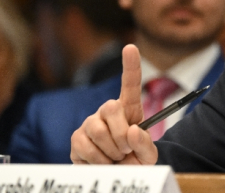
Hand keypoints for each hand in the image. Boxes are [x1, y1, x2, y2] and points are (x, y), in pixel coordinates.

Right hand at [70, 44, 157, 163]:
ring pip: (97, 130)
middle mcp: (107, 112)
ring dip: (111, 151)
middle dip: (122, 134)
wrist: (117, 178)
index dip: (131, 65)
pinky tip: (103, 162)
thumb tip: (132, 130)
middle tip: (126, 150)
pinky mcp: (76, 139)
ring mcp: (89, 123)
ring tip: (115, 157)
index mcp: (129, 110)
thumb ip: (145, 144)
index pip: (130, 84)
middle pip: (111, 108)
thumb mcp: (148, 156)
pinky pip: (84, 146)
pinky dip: (98, 160)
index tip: (130, 47)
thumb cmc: (134, 161)